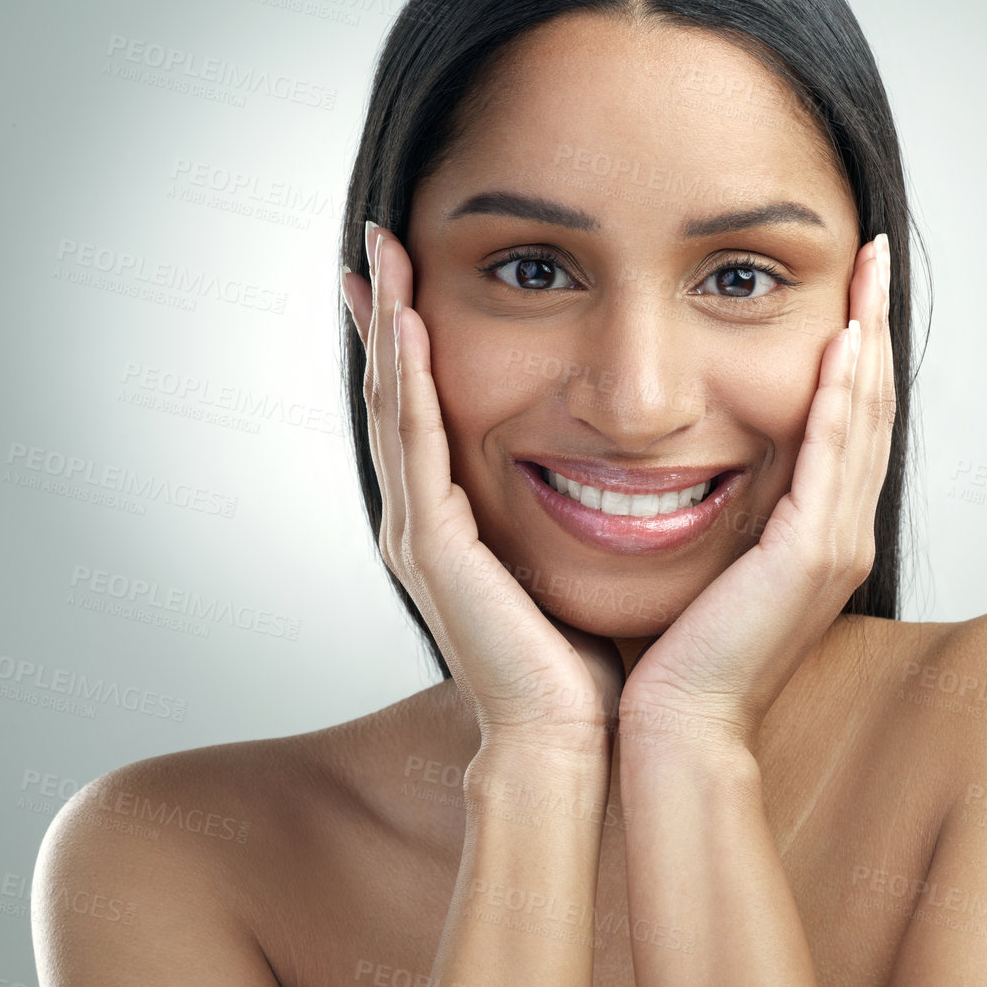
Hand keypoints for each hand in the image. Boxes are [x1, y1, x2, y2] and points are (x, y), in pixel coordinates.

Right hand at [342, 221, 624, 757]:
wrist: (570, 743)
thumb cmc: (581, 667)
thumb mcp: (571, 566)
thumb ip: (566, 515)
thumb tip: (610, 473)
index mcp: (454, 523)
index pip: (426, 411)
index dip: (412, 343)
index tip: (407, 278)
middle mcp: (422, 520)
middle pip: (394, 394)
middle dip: (383, 315)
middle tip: (376, 242)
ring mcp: (419, 531)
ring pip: (394, 403)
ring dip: (386, 323)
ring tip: (379, 254)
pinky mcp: (433, 545)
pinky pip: (417, 441)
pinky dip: (408, 376)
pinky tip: (406, 320)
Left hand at [619, 233, 896, 751]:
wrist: (674, 726)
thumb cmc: (674, 653)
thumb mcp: (706, 562)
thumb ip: (721, 511)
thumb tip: (693, 457)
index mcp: (817, 536)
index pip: (847, 422)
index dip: (853, 350)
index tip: (850, 285)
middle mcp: (840, 536)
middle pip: (870, 408)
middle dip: (873, 325)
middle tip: (875, 253)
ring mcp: (834, 546)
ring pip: (864, 421)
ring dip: (866, 340)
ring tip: (868, 273)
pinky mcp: (810, 556)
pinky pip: (833, 458)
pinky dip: (841, 397)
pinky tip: (841, 343)